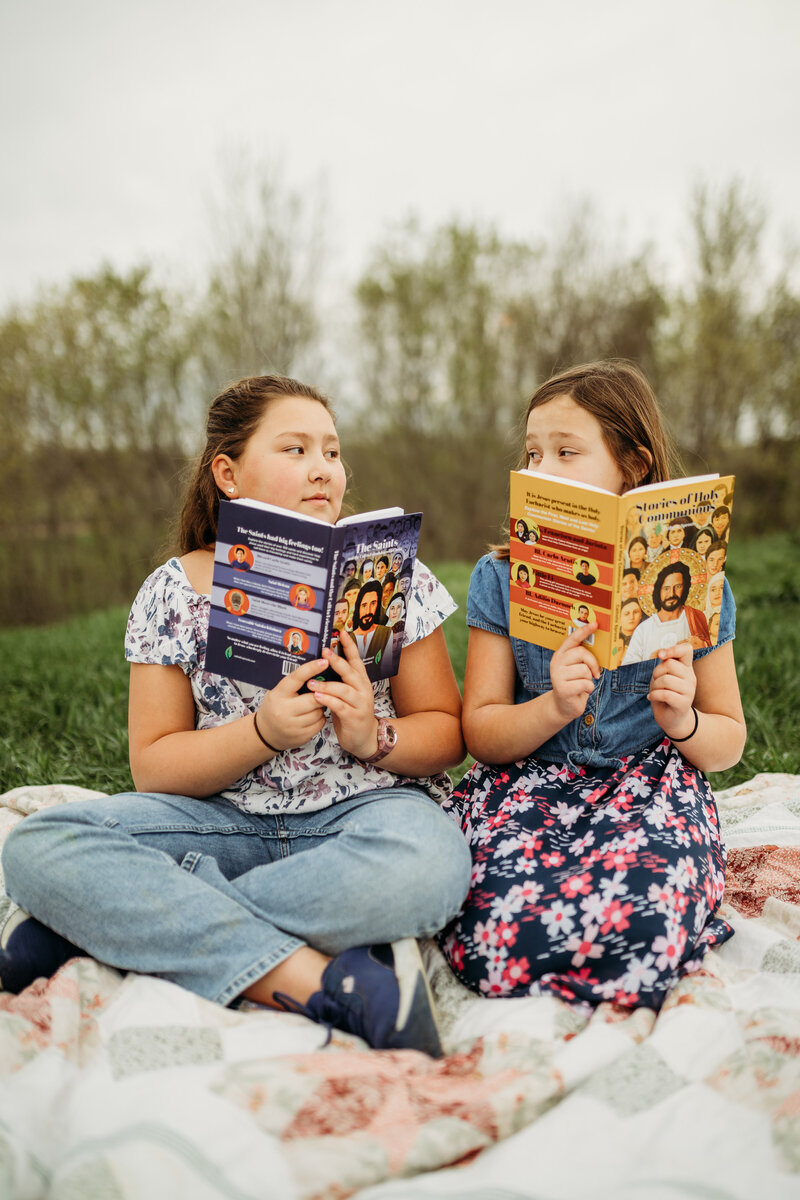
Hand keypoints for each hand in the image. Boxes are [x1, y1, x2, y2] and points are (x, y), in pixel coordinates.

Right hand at [256, 657, 328, 751]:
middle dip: (320, 694)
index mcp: (278, 695)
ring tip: (311, 706)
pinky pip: (320, 723)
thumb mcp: (278, 693)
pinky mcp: (302, 736)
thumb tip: (315, 667)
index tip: (324, 662)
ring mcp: (293, 725)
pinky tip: (311, 716)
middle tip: (320, 691)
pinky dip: (320, 718)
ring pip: (319, 711)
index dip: (312, 669)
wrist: (266, 733)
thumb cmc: (275, 707)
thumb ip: (294, 684)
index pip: (296, 678)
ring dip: (320, 707)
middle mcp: (284, 710)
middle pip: (313, 698)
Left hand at [306, 629, 378, 758]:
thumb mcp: (348, 694)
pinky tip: (317, 697)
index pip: (356, 660)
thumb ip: (340, 680)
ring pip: (344, 690)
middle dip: (337, 661)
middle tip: (324, 652)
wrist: (365, 738)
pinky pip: (339, 706)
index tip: (342, 633)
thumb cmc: (352, 713)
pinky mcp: (354, 717)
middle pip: (350, 672)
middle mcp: (363, 690)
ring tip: (311, 683)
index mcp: (361, 681)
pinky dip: (328, 701)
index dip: (350, 646)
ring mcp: (360, 703)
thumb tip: (325, 662)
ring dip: (327, 685)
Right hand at [549, 623, 599, 720]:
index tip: (595, 624)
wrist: (563, 705)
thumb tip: (600, 646)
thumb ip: (582, 657)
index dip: (584, 630)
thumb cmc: (574, 683)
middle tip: (595, 673)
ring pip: (585, 670)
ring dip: (589, 679)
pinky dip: (588, 689)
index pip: (572, 639)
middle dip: (593, 663)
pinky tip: (581, 691)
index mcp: (560, 654)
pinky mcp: (563, 689)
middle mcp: (556, 663)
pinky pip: (586, 683)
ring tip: (582, 684)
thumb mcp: (576, 667)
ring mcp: (558, 676)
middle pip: (582, 653)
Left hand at [648, 641, 696, 737]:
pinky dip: (654, 695)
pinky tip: (652, 697)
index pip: (686, 650)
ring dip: (655, 686)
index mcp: (686, 667)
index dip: (673, 649)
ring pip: (666, 680)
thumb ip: (665, 664)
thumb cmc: (665, 694)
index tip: (661, 655)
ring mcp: (689, 691)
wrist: (672, 719)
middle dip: (656, 672)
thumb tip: (661, 653)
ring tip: (655, 691)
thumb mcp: (663, 676)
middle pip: (670, 664)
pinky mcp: (684, 703)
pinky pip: (665, 694)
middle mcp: (690, 677)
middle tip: (656, 681)